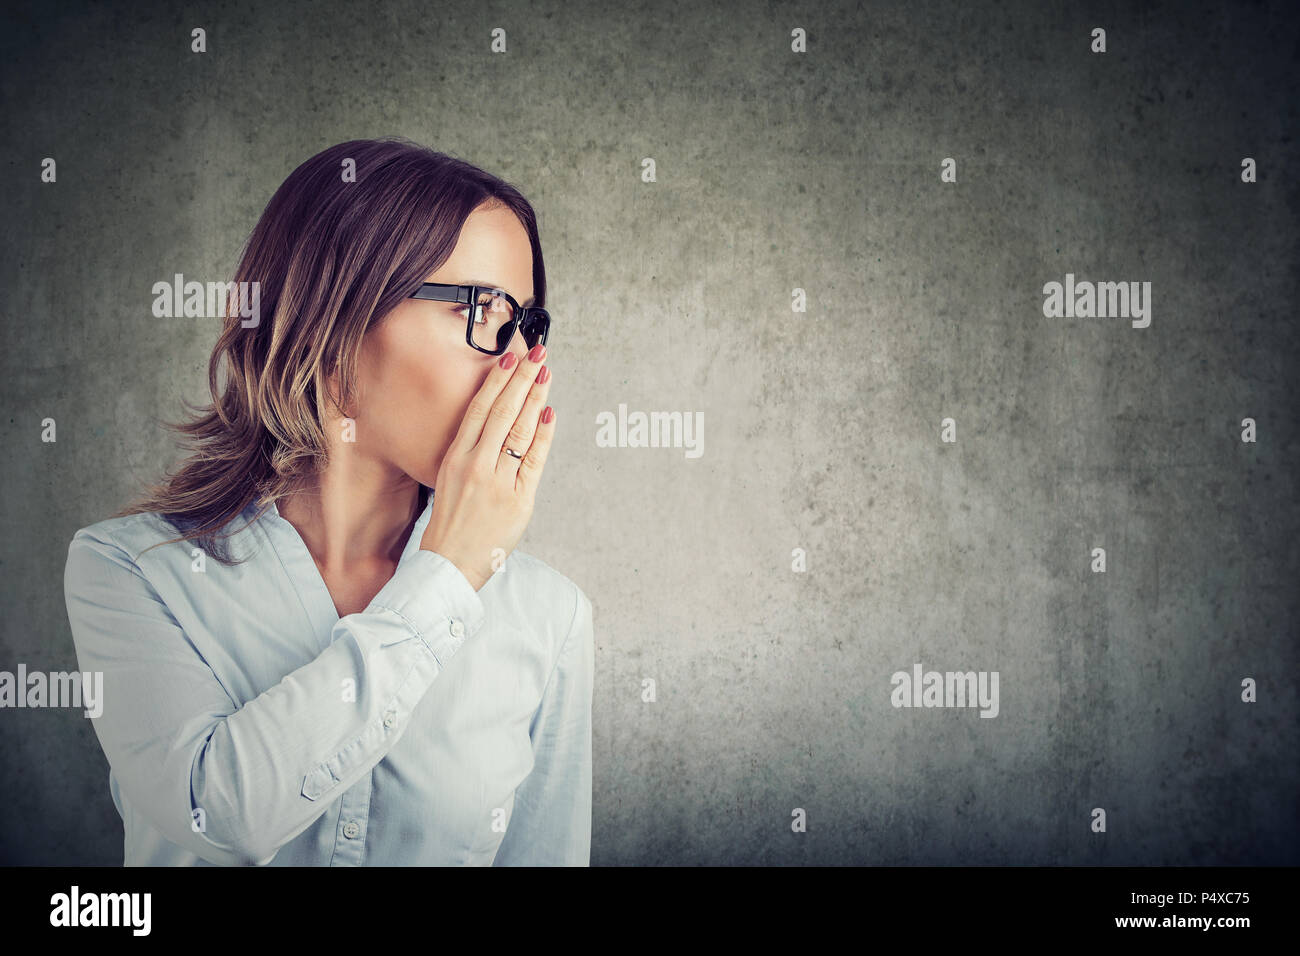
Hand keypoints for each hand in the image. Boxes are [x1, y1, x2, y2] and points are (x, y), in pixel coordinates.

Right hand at [420, 343, 555, 590]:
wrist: (448, 565)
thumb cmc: (452, 525)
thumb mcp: (450, 480)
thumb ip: (474, 454)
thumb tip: (502, 427)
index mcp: (455, 457)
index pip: (479, 409)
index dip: (496, 381)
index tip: (510, 358)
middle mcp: (475, 465)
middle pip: (503, 412)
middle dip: (522, 379)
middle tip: (537, 355)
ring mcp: (496, 481)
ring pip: (520, 431)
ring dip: (536, 399)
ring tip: (546, 375)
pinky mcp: (517, 500)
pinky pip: (534, 460)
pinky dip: (544, 435)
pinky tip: (550, 413)